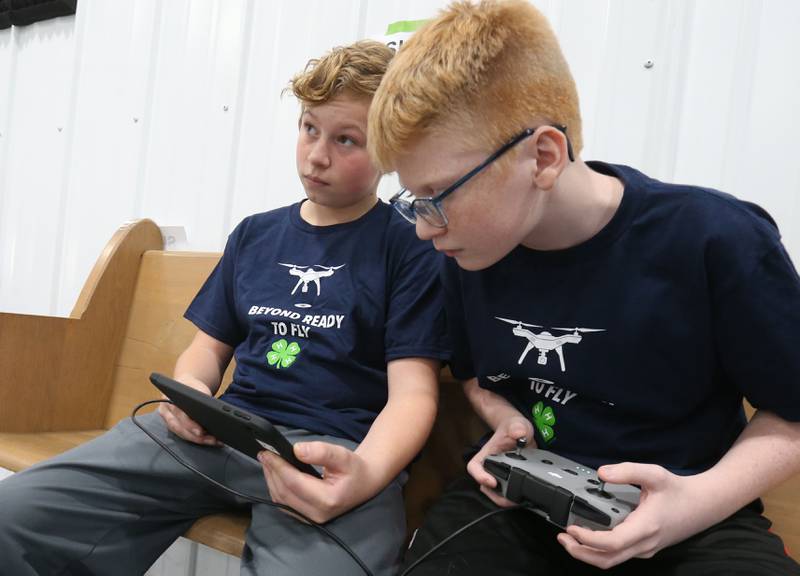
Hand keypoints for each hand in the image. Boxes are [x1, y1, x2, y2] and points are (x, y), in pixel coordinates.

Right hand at [157, 378, 219, 445]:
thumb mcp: (198, 389)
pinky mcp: (173, 426)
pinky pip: (184, 435)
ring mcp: (168, 421)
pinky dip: (196, 439)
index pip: (179, 415)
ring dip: (198, 440)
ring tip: (213, 441)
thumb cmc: (192, 386)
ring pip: (182, 434)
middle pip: (179, 428)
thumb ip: (201, 399)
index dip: (190, 425)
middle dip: (195, 437)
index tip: (201, 432)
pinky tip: (208, 440)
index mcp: (169, 400)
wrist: (185, 384)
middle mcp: (166, 412)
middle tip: (211, 440)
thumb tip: (212, 412)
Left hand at [258, 441, 375, 523]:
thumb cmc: (355, 469)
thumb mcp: (343, 455)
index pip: (294, 483)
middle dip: (271, 472)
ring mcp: (310, 518)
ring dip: (271, 479)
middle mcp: (317, 514)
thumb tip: (296, 450)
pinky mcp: (306, 517)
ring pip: (281, 500)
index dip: (278, 467)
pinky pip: (284, 503)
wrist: (365, 483)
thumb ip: (321, 452)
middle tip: (264, 453)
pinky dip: (276, 487)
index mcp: (328, 500)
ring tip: (267, 461)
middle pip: (284, 492)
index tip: (268, 451)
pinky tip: (275, 473)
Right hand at [466, 415, 534, 506]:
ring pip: (495, 492)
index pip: (474, 467)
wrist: (520, 430)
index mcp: (487, 453)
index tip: (492, 482)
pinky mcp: (510, 478)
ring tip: (518, 500)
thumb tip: (519, 433)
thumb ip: (517, 427)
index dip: (479, 476)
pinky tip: (524, 496)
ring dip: (505, 498)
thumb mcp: (517, 424)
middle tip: (510, 500)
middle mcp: (490, 465)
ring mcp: (500, 473)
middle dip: (495, 496)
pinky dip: (514, 497)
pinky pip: (508, 491)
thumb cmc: (513, 426)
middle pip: (484, 486)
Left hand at [557, 462, 709, 568]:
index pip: (610, 544)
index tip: (571, 528)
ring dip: (589, 554)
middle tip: (562, 538)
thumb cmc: (679, 490)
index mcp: (645, 528)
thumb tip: (601, 473)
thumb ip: (627, 471)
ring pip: (613, 561)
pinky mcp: (647, 548)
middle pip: (607, 560)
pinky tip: (591, 536)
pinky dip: (601, 551)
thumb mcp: (654, 474)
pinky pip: (620, 555)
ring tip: (571, 539)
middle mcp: (644, 544)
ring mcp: (646, 549)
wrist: (705, 505)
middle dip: (581, 553)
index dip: (587, 540)